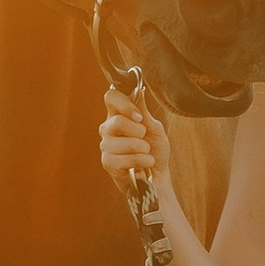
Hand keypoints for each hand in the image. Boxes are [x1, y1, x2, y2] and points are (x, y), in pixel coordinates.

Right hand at [97, 81, 173, 202]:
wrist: (158, 175)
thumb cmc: (155, 150)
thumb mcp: (154, 128)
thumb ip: (144, 112)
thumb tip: (139, 90)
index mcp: (119, 114)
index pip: (111, 97)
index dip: (124, 103)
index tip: (139, 116)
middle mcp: (108, 128)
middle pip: (117, 121)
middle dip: (139, 132)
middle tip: (145, 139)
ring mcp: (106, 145)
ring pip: (122, 142)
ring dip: (142, 149)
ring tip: (147, 153)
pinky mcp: (107, 162)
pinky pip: (122, 159)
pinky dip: (139, 161)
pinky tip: (143, 164)